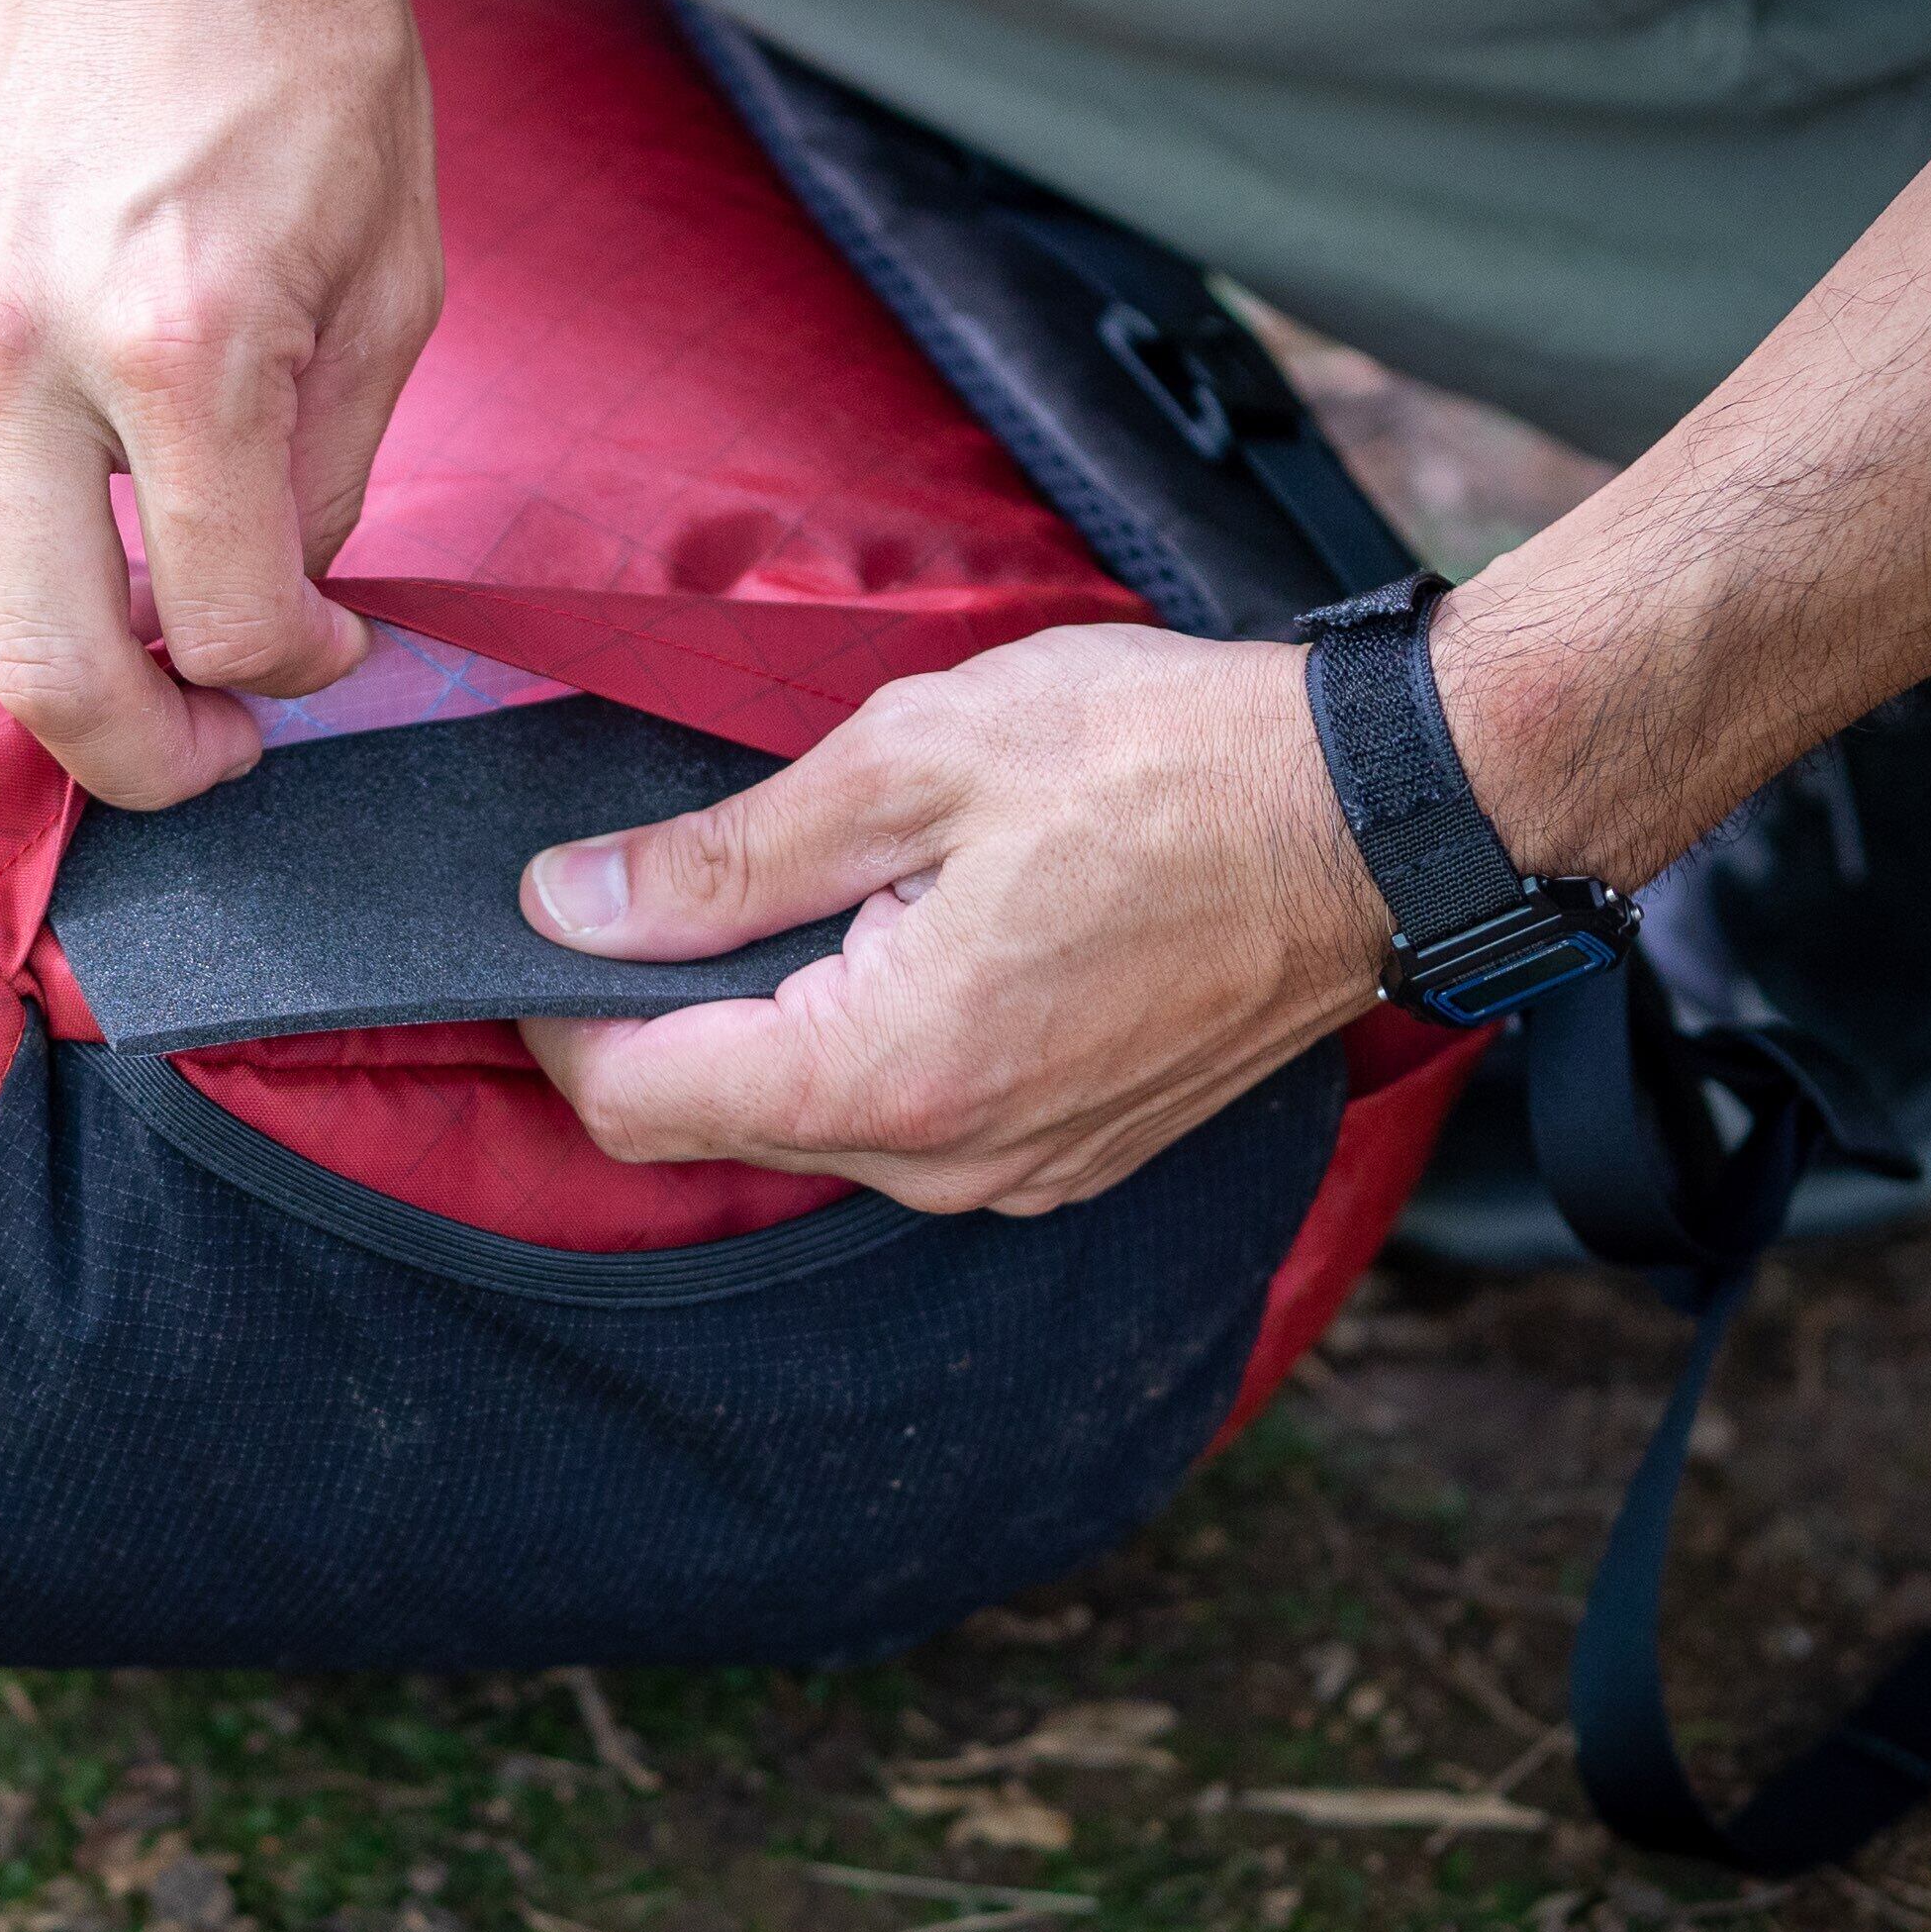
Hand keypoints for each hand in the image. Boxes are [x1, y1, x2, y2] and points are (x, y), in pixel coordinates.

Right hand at [0, 0, 442, 807]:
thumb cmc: (304, 41)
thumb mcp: (392, 276)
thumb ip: (330, 474)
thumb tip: (279, 606)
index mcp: (179, 345)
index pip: (224, 624)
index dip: (295, 679)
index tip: (321, 656)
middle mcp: (17, 344)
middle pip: (42, 672)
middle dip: (146, 756)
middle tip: (204, 749)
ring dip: (31, 647)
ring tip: (118, 622)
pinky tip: (58, 434)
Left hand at [517, 625, 1389, 1213]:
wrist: (1387, 814)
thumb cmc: (1168, 758)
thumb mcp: (917, 758)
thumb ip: (727, 853)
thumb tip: (569, 905)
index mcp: (893, 1070)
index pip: (639, 1103)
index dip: (555, 1018)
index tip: (543, 924)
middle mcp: (950, 1162)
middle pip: (714, 1127)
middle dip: (655, 1020)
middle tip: (666, 880)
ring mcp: (1019, 1174)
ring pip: (810, 1129)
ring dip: (768, 1027)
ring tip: (816, 888)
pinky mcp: (1070, 1154)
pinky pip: (910, 1129)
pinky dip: (864, 1047)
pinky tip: (903, 936)